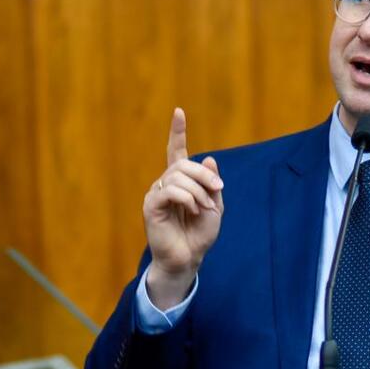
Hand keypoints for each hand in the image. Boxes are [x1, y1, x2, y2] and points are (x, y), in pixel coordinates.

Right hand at [141, 107, 223, 309]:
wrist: (189, 257)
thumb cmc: (200, 233)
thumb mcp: (215, 205)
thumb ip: (211, 183)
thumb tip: (207, 158)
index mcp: (181, 181)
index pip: (176, 150)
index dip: (177, 131)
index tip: (179, 111)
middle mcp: (165, 182)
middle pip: (184, 163)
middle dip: (205, 175)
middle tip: (217, 189)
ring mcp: (156, 193)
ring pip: (178, 176)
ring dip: (198, 191)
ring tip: (203, 208)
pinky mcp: (151, 206)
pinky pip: (170, 191)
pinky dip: (187, 199)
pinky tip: (192, 210)